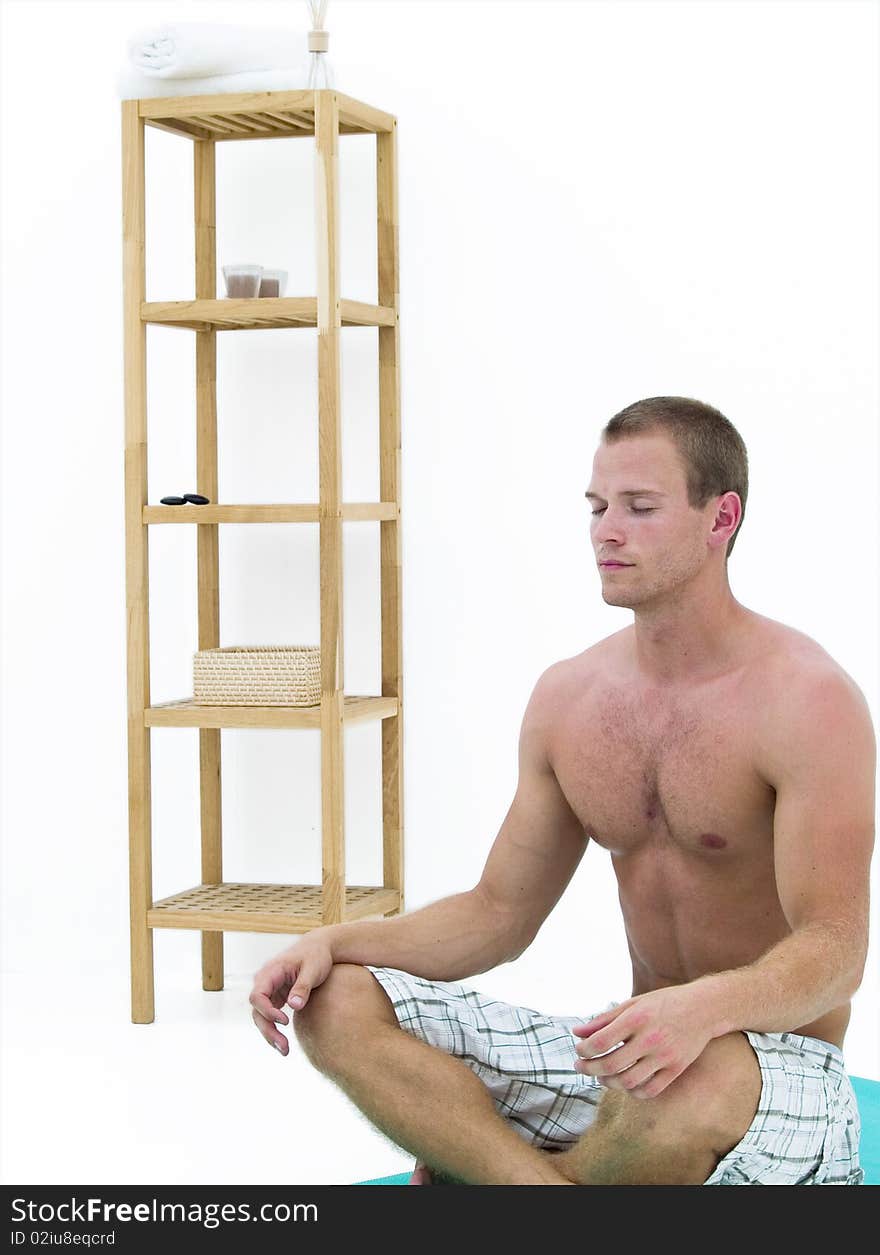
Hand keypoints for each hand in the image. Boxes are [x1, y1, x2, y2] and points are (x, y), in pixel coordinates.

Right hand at [248, 934, 333, 1055]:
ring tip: (285, 1051)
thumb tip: (293, 1006)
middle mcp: (265, 981)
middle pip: (257, 1010)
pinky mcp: (275, 997)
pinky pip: (269, 1017)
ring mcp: (269, 990)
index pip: (257, 995)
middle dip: (268, 1030)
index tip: (284, 1021)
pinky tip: (284, 1044)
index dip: (267, 1011)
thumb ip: (303, 987)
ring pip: (261, 1017)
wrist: (319, 948)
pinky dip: (274, 1030)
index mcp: (271, 971)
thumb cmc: (316, 955)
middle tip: (284, 1047)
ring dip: (270, 1034)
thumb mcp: (313, 969)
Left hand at [571, 984, 715, 1098]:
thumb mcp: (633, 1004)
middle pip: (611, 1065)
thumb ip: (604, 1019)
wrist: (703, 1008)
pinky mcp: (676, 1069)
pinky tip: (625, 1083)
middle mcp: (650, 1038)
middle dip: (589, 1068)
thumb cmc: (663, 1003)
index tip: (579, 1050)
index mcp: (636, 1018)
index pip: (601, 1042)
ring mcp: (665, 1056)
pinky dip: (633, 1091)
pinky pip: (650, 1090)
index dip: (584, 1050)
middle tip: (581, 1066)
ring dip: (608, 1082)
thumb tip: (577, 1032)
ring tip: (601, 1075)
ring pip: (628, 1081)